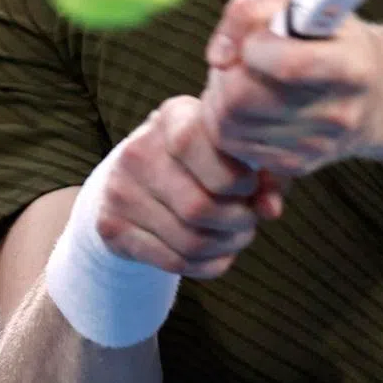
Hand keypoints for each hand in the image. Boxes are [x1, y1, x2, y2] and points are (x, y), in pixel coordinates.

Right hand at [94, 95, 286, 279]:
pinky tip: (218, 254)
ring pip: (190, 240)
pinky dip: (208, 265)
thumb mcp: (232, 152)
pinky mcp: (112, 227)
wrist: (137, 180)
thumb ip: (263, 175)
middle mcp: (139, 150)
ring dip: (227, 246)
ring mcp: (121, 190)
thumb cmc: (202, 161)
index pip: (199, 146)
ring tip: (238, 237)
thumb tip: (271, 209)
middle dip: (239, 221)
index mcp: (173, 117)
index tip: (250, 185)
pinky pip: (173, 261)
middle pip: (200, 206)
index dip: (236, 176)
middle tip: (249, 220)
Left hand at [201, 0, 382, 176]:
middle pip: (244, 98)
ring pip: (228, 124)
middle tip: (237, 59)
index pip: (287, 64)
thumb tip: (218, 55)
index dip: (253, 47)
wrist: (373, 94)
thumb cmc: (330, 38)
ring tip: (240, 77)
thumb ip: (251, 11)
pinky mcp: (295, 166)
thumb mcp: (302, 2)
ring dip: (220, 95)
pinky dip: (226, 120)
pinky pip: (232, 145)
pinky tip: (246, 102)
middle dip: (226, 73)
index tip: (254, 39)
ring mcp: (317, 146)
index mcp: (351, 66)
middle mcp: (338, 112)